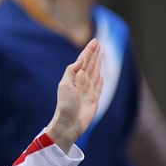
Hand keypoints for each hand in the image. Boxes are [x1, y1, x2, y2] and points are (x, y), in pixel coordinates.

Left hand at [45, 38, 102, 152]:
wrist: (69, 123)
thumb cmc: (65, 105)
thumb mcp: (65, 85)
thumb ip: (72, 71)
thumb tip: (81, 61)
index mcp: (74, 77)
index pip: (83, 61)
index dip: (88, 51)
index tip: (94, 41)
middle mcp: (82, 82)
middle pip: (89, 64)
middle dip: (94, 54)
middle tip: (98, 43)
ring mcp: (88, 90)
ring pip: (94, 73)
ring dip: (97, 64)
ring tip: (99, 56)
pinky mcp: (94, 99)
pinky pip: (98, 87)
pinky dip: (100, 81)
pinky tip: (101, 76)